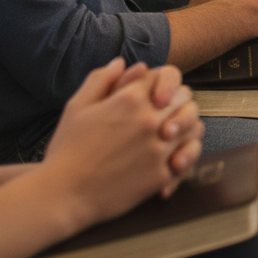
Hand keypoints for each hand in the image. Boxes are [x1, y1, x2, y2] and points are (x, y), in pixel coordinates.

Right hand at [42, 59, 204, 227]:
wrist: (64, 195)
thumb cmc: (67, 149)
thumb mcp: (78, 105)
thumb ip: (101, 79)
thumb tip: (120, 63)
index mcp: (130, 99)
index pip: (164, 76)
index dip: (160, 81)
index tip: (155, 91)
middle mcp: (149, 120)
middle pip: (185, 98)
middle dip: (178, 100)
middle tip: (168, 109)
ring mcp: (159, 149)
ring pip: (194, 128)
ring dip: (187, 127)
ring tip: (174, 133)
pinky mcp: (162, 176)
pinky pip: (188, 161)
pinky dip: (184, 158)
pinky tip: (172, 160)